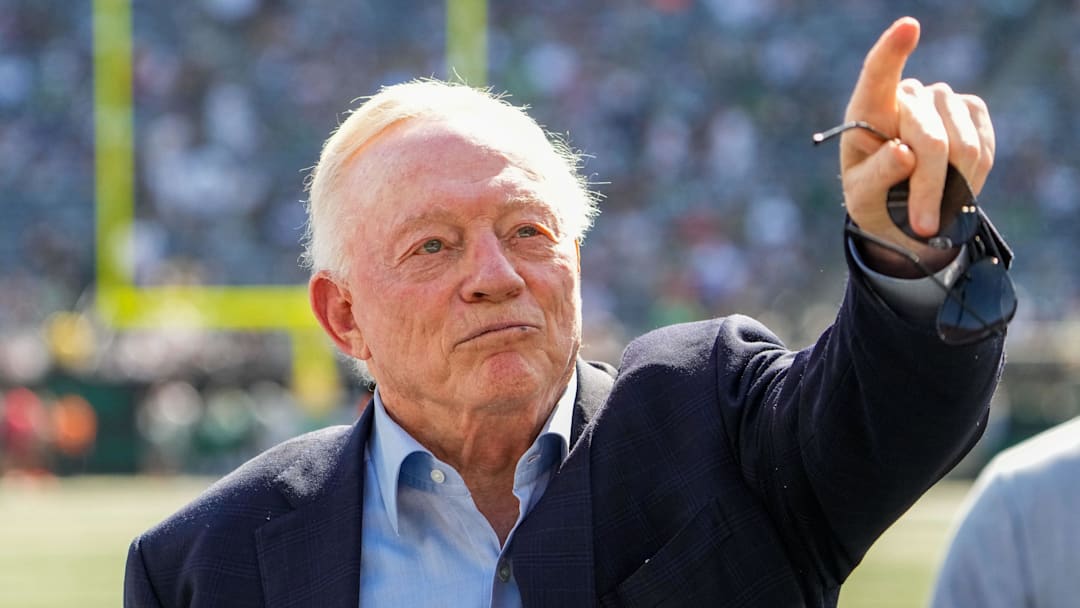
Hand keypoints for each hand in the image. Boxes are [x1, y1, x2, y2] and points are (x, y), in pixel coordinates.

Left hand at [840, 17, 994, 270]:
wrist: (903, 211)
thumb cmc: (873, 200)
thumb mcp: (861, 197)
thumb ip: (876, 176)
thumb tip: (903, 153)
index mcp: (867, 110)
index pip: (878, 75)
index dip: (893, 52)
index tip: (908, 28)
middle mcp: (906, 97)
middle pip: (928, 139)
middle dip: (928, 187)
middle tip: (924, 226)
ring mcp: (942, 100)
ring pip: (961, 147)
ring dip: (952, 189)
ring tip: (933, 211)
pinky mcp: (972, 112)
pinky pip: (982, 150)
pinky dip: (970, 180)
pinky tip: (952, 188)